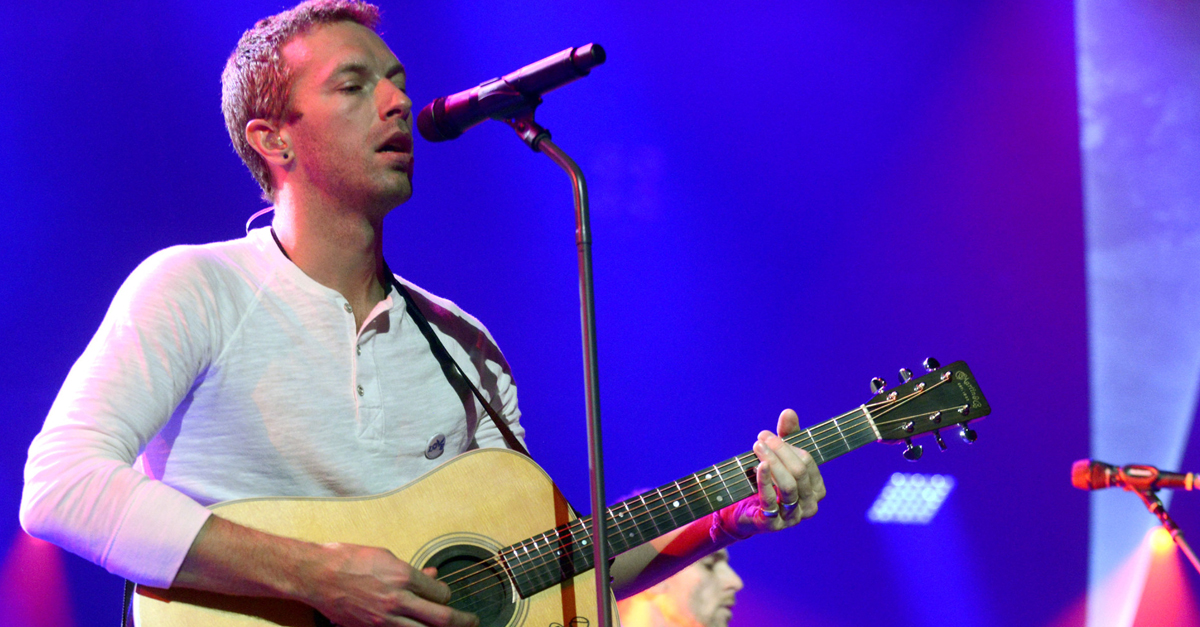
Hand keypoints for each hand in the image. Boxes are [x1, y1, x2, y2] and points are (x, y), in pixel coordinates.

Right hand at [308, 543, 478, 626]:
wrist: (317, 575)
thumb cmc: (349, 560)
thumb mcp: (386, 557)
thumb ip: (412, 571)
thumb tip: (432, 577)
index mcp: (403, 576)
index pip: (441, 593)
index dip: (447, 595)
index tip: (446, 595)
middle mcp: (397, 600)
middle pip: (441, 619)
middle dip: (462, 622)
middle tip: (473, 622)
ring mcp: (384, 619)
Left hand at [715, 409, 825, 538]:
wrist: (745, 510)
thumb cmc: (767, 481)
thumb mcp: (779, 456)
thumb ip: (787, 435)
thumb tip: (788, 412)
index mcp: (816, 489)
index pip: (807, 462)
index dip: (787, 445)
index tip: (766, 435)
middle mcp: (809, 505)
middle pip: (799, 472)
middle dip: (780, 451)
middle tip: (761, 439)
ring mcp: (793, 518)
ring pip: (789, 487)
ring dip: (773, 463)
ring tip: (757, 447)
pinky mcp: (773, 525)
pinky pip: (772, 501)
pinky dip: (765, 481)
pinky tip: (759, 466)